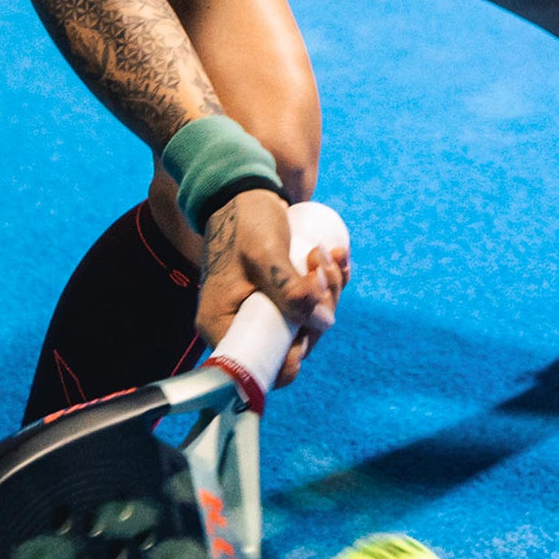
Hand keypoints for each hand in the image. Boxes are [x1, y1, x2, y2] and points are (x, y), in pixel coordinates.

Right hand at [196, 189, 349, 386]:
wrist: (242, 192)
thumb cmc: (244, 221)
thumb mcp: (265, 255)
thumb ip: (289, 289)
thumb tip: (323, 323)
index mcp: (222, 325)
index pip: (259, 366)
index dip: (292, 356)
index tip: (308, 328)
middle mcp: (240, 325)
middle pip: (292, 345)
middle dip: (318, 311)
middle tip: (319, 270)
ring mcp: (262, 312)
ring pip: (308, 323)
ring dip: (328, 291)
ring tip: (324, 255)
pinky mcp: (280, 297)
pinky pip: (312, 304)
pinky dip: (331, 283)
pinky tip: (337, 256)